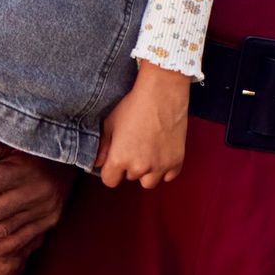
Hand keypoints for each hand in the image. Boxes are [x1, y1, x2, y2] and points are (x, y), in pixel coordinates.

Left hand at [94, 62, 190, 189]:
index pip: (110, 180)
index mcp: (119, 159)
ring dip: (148, 171)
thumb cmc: (134, 104)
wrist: (162, 92)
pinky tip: (162, 153)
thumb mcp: (111, 122)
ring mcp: (160, 165)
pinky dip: (165, 168)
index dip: (111, 170)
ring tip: (149, 153)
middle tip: (136, 146)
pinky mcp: (177, 161)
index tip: (116, 159)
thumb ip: (102, 146)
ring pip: (149, 182)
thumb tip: (98, 162)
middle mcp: (140, 167)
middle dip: (131, 166)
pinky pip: (169, 176)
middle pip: (131, 178)